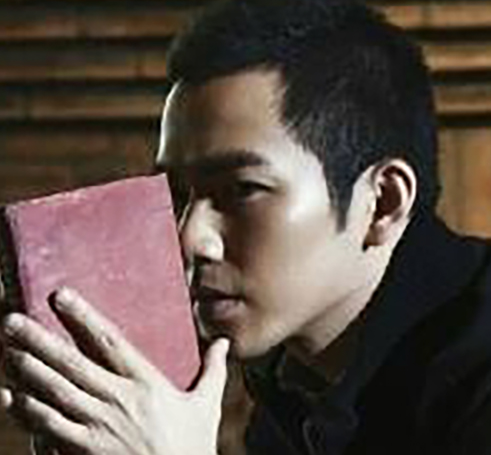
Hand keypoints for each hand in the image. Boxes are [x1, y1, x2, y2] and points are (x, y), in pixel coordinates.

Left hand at [0, 288, 228, 454]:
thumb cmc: (191, 447)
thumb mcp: (207, 406)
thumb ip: (214, 370)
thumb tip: (224, 341)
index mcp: (145, 383)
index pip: (109, 341)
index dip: (84, 317)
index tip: (61, 296)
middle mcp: (117, 401)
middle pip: (72, 365)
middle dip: (40, 341)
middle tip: (13, 321)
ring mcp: (97, 429)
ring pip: (55, 393)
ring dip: (28, 371)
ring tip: (7, 349)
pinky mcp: (83, 453)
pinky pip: (50, 429)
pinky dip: (27, 412)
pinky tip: (9, 397)